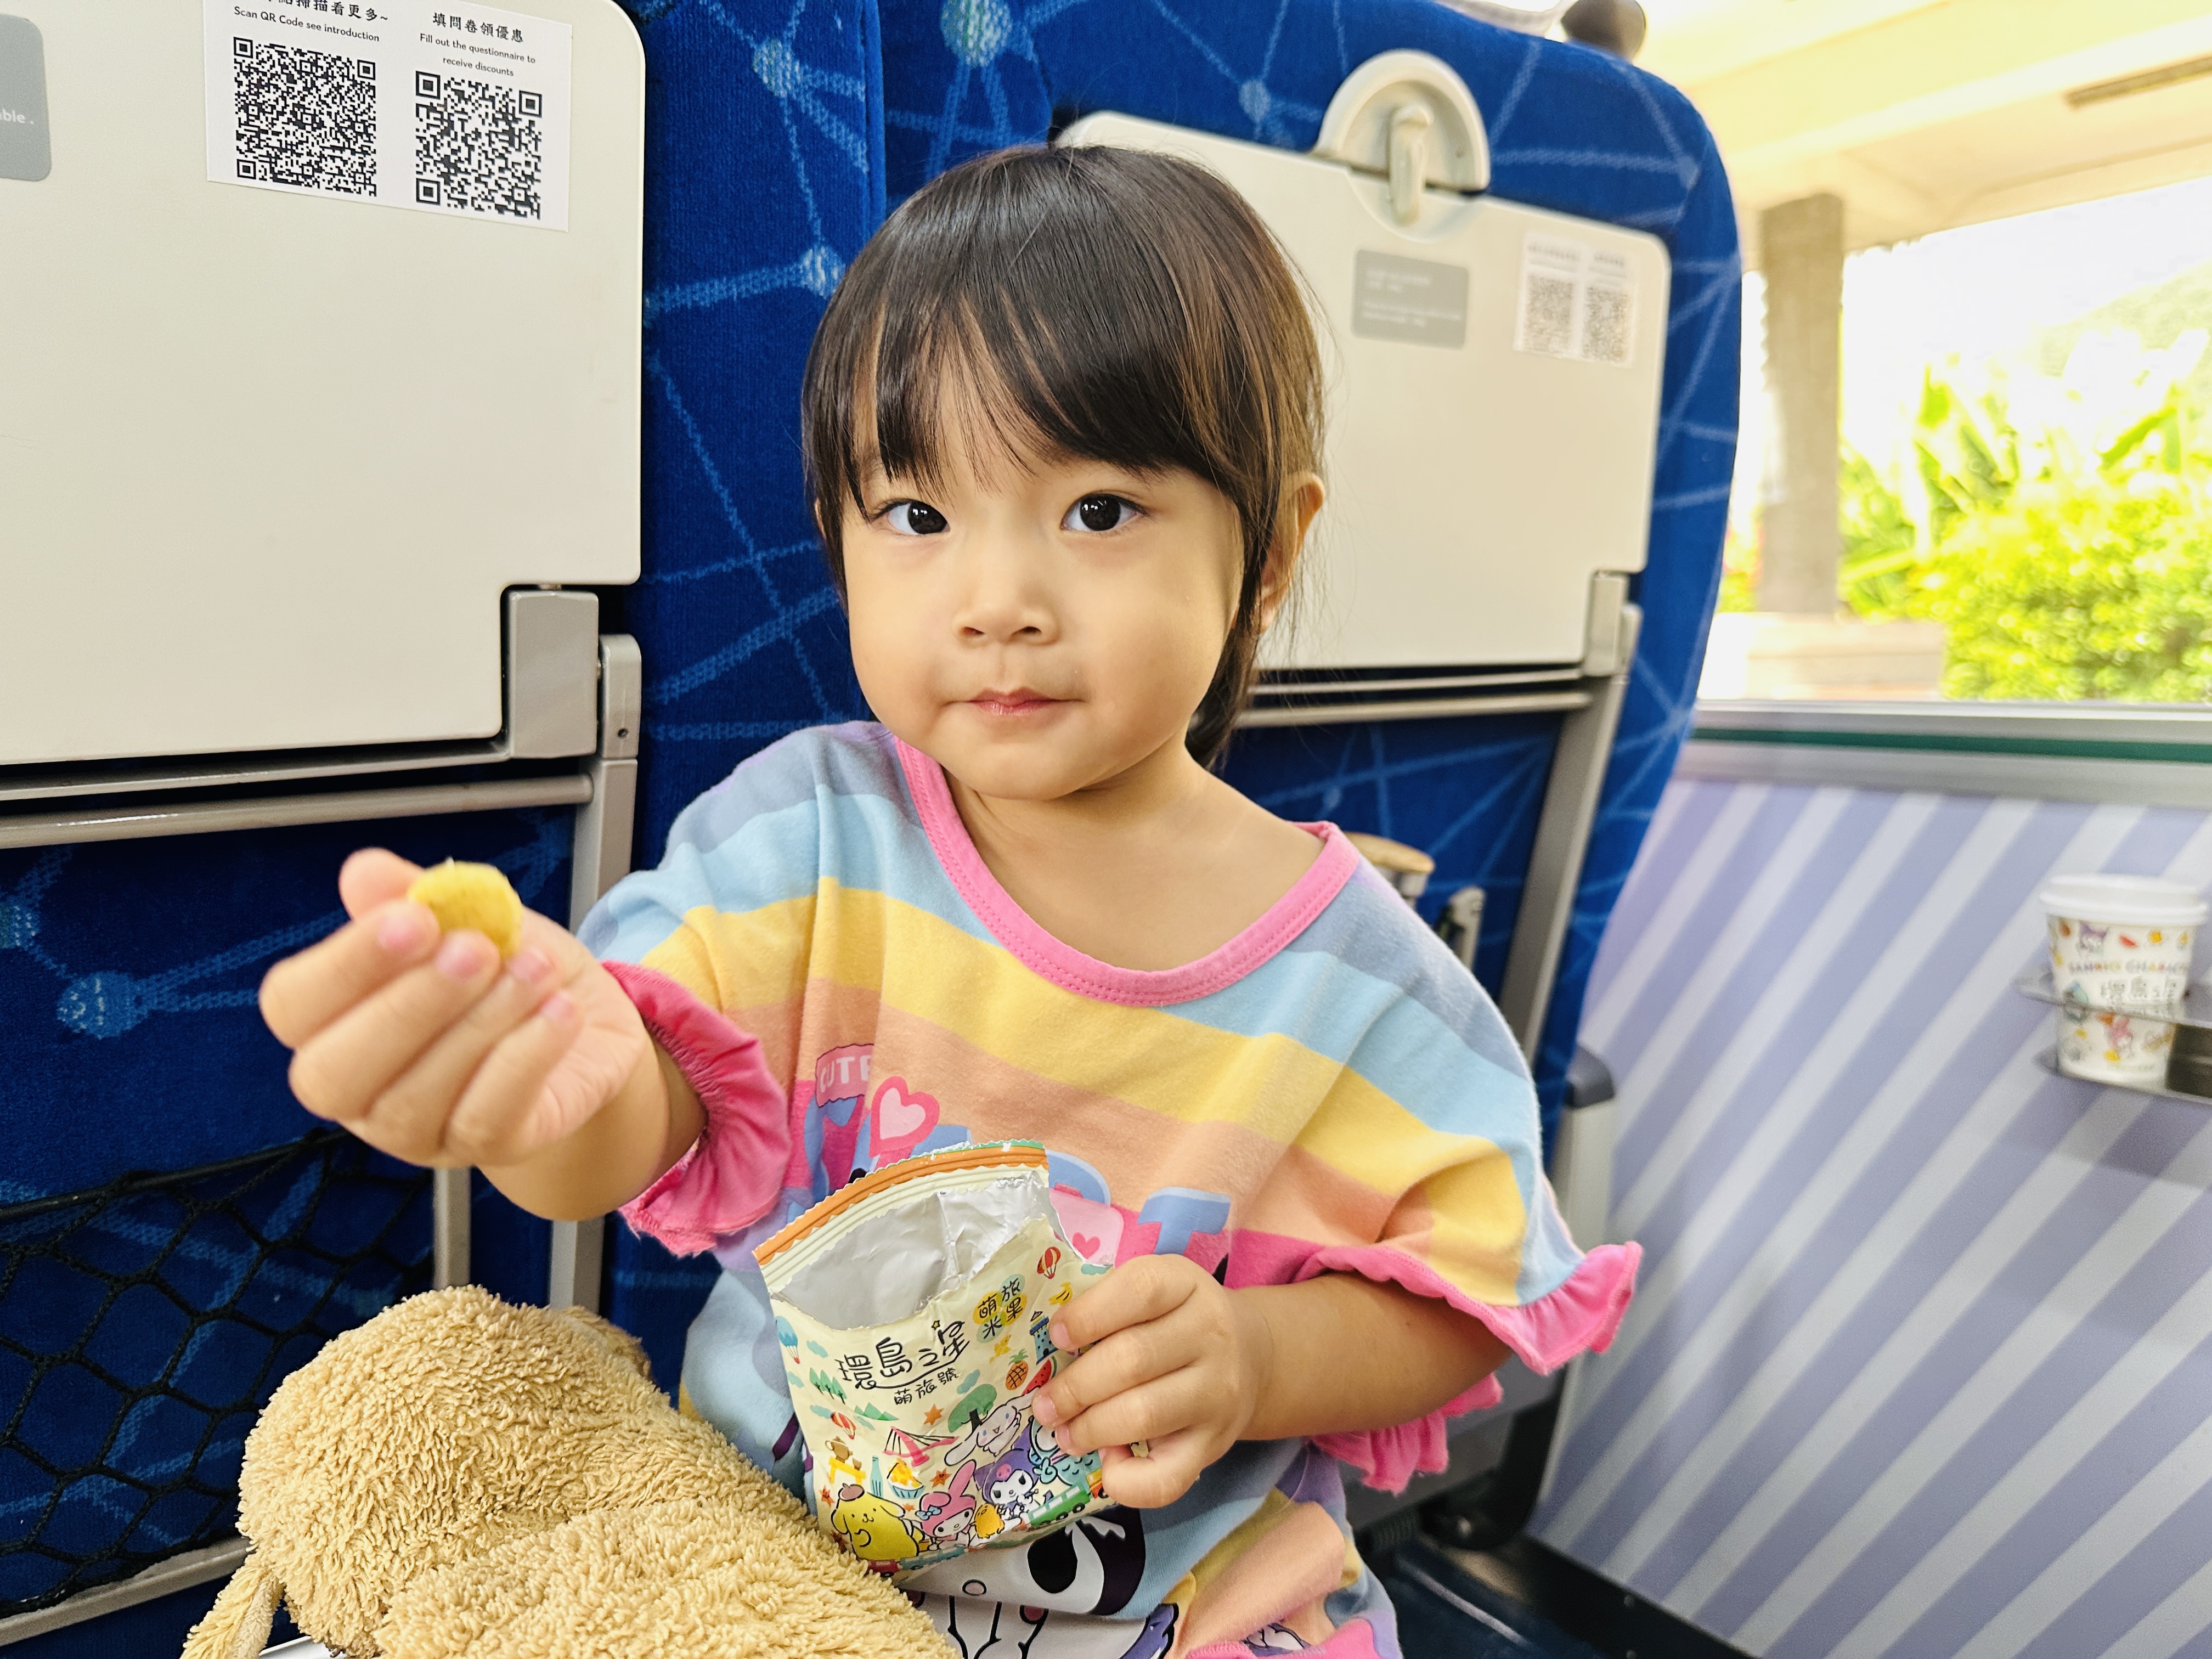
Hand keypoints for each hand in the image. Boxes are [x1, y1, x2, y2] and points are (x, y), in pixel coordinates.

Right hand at [260, 848, 652, 1170]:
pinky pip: (489, 1116)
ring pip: (417, 1096)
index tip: (413, 917)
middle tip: (475, 948)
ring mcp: (416, 1131)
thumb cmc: (503, 971)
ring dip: (481, 1023)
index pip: (294, 1006)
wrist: (583, 1020)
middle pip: (335, 1071)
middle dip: (408, 1004)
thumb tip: (363, 871)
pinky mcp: (487, 1146)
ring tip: (535, 969)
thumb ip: (413, 897)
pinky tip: (559, 1011)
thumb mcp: (467, 919)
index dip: (346, 963)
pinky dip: (526, 1056)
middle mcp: (358, 1090)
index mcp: (332, 1024)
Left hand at [1031, 1254, 1273, 1507]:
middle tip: (1046, 1405)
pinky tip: (1108, 1463)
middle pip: (1131, 1359)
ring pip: (1144, 1414)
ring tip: (1065, 1433)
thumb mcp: (1157, 1293)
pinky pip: (1167, 1478)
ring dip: (1090, 1429)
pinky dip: (1127, 1480)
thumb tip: (1049, 1352)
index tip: (1057, 1336)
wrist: (1252, 1357)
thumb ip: (1109, 1306)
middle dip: (1075, 1387)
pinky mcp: (1214, 1445)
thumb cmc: (1178, 1322)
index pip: (1139, 1290)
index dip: (1089, 1315)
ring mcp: (1217, 1393)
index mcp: (1186, 1285)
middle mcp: (1211, 1335)